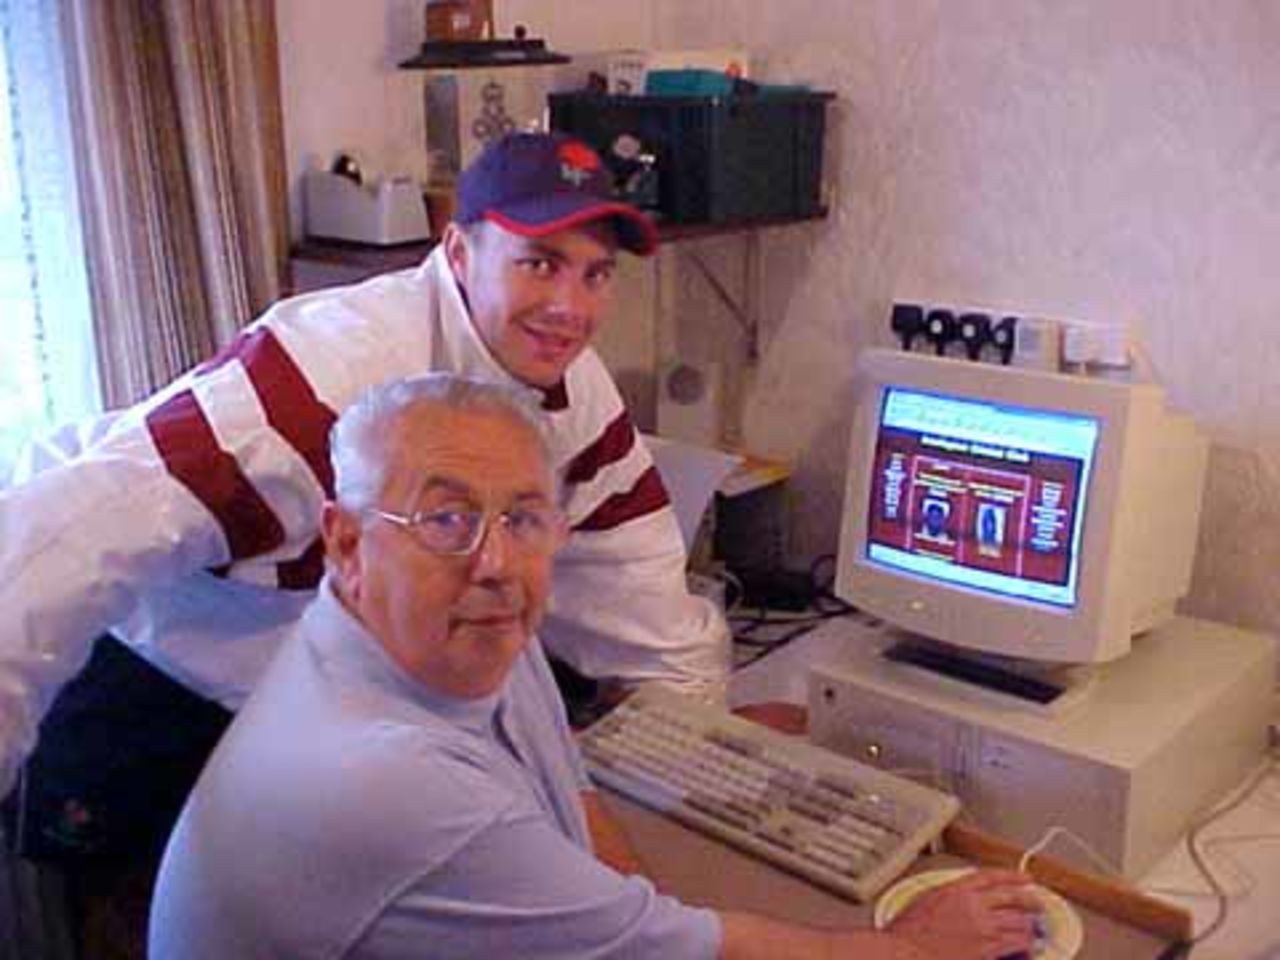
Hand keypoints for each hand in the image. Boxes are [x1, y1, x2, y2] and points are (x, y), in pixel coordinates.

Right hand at [888, 868, 1042, 959]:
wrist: (906, 951)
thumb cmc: (909, 930)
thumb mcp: (927, 898)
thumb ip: (951, 893)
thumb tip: (966, 894)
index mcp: (956, 889)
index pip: (992, 876)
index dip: (1012, 876)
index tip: (1023, 878)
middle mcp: (973, 906)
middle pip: (1012, 898)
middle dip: (1029, 900)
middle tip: (1037, 903)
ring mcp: (982, 928)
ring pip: (1018, 922)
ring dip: (1029, 925)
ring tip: (1034, 928)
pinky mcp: (986, 950)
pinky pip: (1015, 944)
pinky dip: (1025, 945)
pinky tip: (1029, 946)